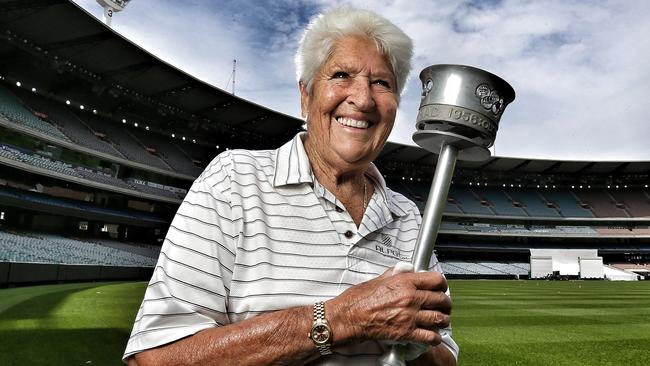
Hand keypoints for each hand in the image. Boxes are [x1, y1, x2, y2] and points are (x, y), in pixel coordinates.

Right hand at [326, 267, 451, 345]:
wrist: (348, 318)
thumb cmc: (358, 300)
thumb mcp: (377, 279)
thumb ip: (395, 274)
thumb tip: (405, 269)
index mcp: (404, 282)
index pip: (435, 280)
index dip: (442, 284)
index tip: (442, 288)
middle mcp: (409, 298)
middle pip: (441, 299)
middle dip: (445, 303)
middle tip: (444, 306)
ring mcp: (409, 316)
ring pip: (439, 318)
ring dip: (443, 320)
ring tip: (442, 320)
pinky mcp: (405, 333)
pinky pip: (430, 336)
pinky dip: (435, 337)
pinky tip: (433, 335)